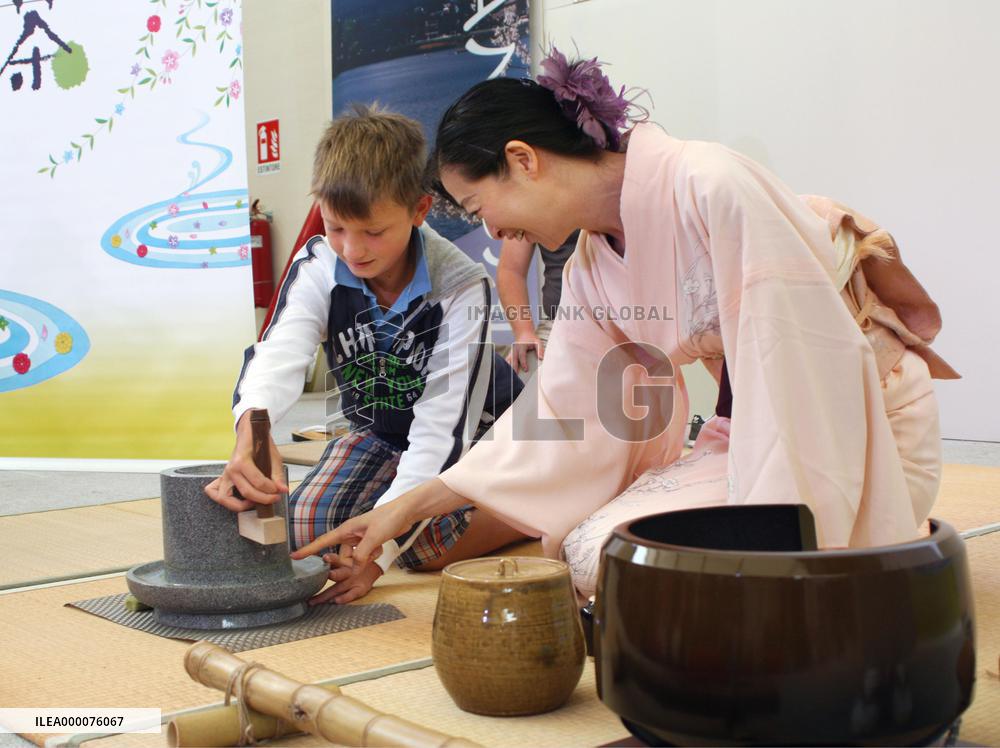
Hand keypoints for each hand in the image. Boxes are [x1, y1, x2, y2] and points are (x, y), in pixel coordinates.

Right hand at [204, 412, 288, 511]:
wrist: (248, 433)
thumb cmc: (259, 443)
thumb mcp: (273, 456)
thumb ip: (277, 474)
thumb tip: (282, 489)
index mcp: (242, 460)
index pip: (258, 482)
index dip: (271, 490)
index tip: (280, 490)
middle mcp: (231, 469)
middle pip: (246, 492)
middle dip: (263, 499)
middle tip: (275, 498)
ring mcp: (225, 475)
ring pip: (226, 498)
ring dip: (241, 505)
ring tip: (256, 502)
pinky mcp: (224, 479)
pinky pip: (218, 495)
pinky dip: (228, 502)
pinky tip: (242, 501)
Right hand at [291, 499, 411, 567]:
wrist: (406, 512)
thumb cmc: (388, 518)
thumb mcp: (373, 537)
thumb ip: (361, 554)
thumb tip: (352, 569)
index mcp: (346, 530)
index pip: (322, 541)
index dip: (308, 550)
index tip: (293, 557)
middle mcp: (350, 535)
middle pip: (340, 558)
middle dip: (349, 564)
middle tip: (363, 558)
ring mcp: (359, 540)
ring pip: (352, 560)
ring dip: (364, 560)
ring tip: (376, 549)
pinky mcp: (368, 544)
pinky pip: (363, 558)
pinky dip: (371, 557)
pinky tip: (381, 547)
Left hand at [309, 552, 383, 604]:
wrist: (374, 569)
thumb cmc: (354, 564)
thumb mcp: (345, 557)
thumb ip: (332, 559)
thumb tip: (312, 555)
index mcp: (344, 562)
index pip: (336, 559)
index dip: (330, 559)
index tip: (324, 558)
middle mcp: (348, 572)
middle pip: (339, 574)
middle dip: (332, 575)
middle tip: (323, 577)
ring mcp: (354, 582)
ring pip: (340, 588)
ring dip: (328, 594)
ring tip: (316, 600)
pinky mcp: (360, 589)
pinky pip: (351, 595)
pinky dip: (344, 598)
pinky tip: (335, 601)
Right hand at [506, 332, 544, 372]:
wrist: (523, 333)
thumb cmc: (531, 339)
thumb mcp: (537, 342)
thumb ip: (540, 350)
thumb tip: (541, 358)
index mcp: (521, 346)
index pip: (521, 356)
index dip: (523, 363)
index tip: (526, 370)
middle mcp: (515, 349)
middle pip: (513, 359)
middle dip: (514, 367)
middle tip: (515, 376)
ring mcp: (512, 351)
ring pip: (509, 360)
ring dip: (509, 367)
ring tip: (510, 375)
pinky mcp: (511, 353)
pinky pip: (508, 359)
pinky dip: (507, 365)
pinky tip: (508, 372)